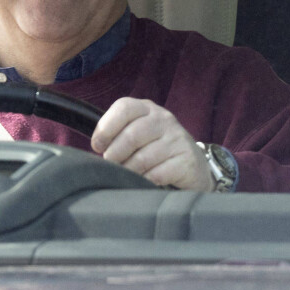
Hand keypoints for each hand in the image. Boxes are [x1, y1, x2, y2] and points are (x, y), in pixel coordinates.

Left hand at [91, 97, 214, 190]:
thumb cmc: (154, 150)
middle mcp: (163, 119)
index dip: (105, 128)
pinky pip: (157, 173)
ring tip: (128, 176)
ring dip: (129, 171)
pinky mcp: (187, 159)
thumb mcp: (136, 135)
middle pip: (131, 135)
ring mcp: (177, 138)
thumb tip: (97, 148)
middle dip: (115, 155)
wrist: (192, 166)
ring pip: (143, 158)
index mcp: (146, 108)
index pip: (123, 108)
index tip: (98, 147)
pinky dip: (146, 181)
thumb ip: (117, 135)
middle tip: (112, 166)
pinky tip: (145, 182)